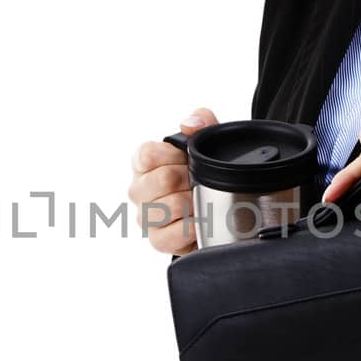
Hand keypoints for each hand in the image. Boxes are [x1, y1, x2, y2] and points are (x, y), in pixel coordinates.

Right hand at [127, 108, 217, 255]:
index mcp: (144, 163)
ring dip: (190, 204)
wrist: (221, 209)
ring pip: (164, 208)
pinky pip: (170, 236)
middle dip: (187, 180)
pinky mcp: (158, 240)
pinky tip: (199, 221)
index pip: (147, 155)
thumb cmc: (204, 173)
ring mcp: (146, 217)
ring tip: (201, 201)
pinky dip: (190, 228)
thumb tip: (190, 125)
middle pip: (160, 180)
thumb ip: (201, 120)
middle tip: (199, 182)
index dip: (172, 156)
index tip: (186, 159)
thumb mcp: (206, 141)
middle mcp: (139, 190)